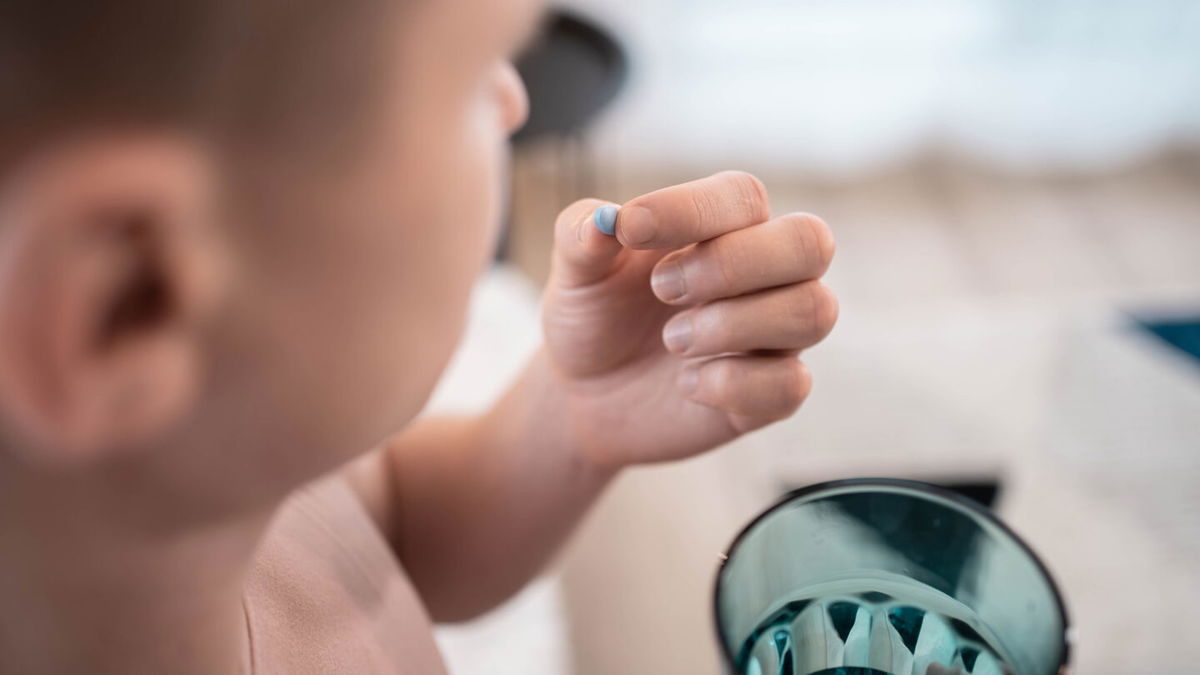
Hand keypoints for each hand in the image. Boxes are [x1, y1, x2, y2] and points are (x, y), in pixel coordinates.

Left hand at [540, 171, 837, 468]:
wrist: (585, 393)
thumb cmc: (595, 314)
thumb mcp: (576, 271)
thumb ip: (583, 235)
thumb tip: (606, 222)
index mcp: (725, 226)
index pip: (743, 195)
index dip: (691, 208)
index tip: (630, 229)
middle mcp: (768, 273)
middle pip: (809, 242)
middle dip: (731, 265)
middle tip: (662, 289)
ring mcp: (776, 335)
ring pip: (814, 311)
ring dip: (732, 324)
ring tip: (672, 340)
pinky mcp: (771, 394)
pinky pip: (791, 384)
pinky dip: (732, 383)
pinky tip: (686, 384)